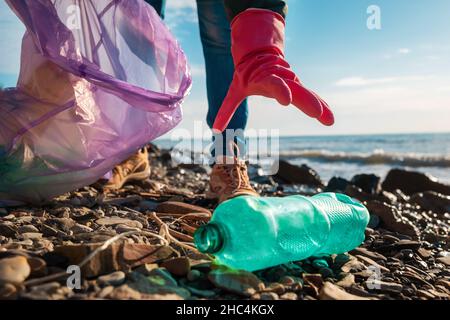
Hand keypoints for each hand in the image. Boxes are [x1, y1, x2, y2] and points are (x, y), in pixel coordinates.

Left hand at [212, 9, 333, 132]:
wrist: (259, 55)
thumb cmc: (246, 76)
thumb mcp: (234, 91)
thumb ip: (226, 110)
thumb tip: (215, 129)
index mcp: (266, 79)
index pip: (274, 84)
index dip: (280, 91)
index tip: (286, 101)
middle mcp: (282, 80)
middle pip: (296, 90)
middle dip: (307, 101)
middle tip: (317, 113)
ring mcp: (292, 84)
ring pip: (307, 94)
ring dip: (319, 106)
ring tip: (329, 120)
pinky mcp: (298, 88)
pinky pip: (311, 97)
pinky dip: (321, 106)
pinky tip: (330, 118)